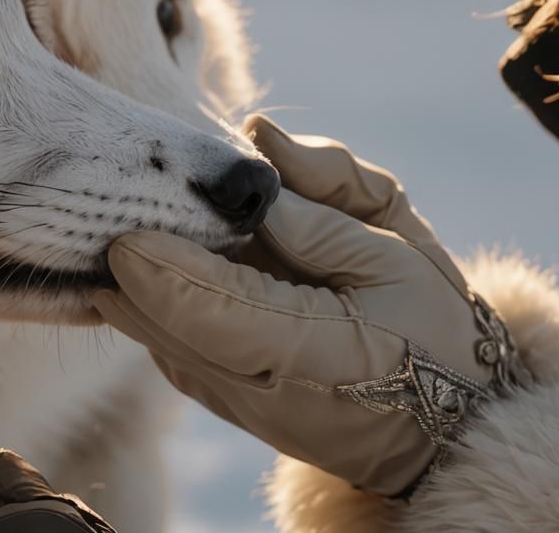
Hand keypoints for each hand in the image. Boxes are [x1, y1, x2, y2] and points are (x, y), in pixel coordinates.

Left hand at [91, 115, 528, 496]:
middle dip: (129, 259)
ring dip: (132, 276)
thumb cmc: (428, 327)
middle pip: (151, 317)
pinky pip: (160, 337)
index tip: (124, 220)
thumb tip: (255, 132)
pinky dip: (149, 295)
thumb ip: (325, 190)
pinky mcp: (213, 393)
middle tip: (117, 201)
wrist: (441, 426)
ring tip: (132, 216)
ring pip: (144, 329)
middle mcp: (248, 384)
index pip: (201, 303)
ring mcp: (224, 396)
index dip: (155, 259)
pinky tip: (158, 253)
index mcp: (300, 348)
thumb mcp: (398, 248)